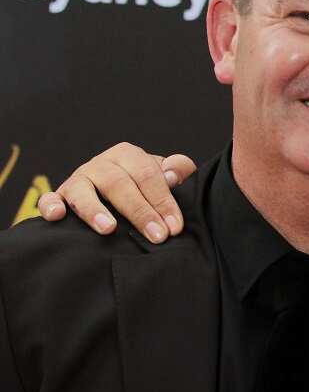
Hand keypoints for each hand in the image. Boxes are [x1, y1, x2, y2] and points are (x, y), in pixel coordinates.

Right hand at [36, 142, 195, 243]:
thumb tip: (173, 176)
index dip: (163, 201)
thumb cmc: (146, 185)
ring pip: (83, 190)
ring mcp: (77, 180)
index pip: (149, 175)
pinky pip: (49, 198)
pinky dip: (50, 206)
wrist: (118, 192)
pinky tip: (57, 216)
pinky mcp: (58, 196)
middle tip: (156, 236)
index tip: (174, 226)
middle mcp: (101, 164)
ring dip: (94, 209)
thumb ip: (177, 170)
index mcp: (128, 155)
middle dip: (140, 212)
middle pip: (119, 184)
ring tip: (108, 229)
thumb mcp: (164, 174)